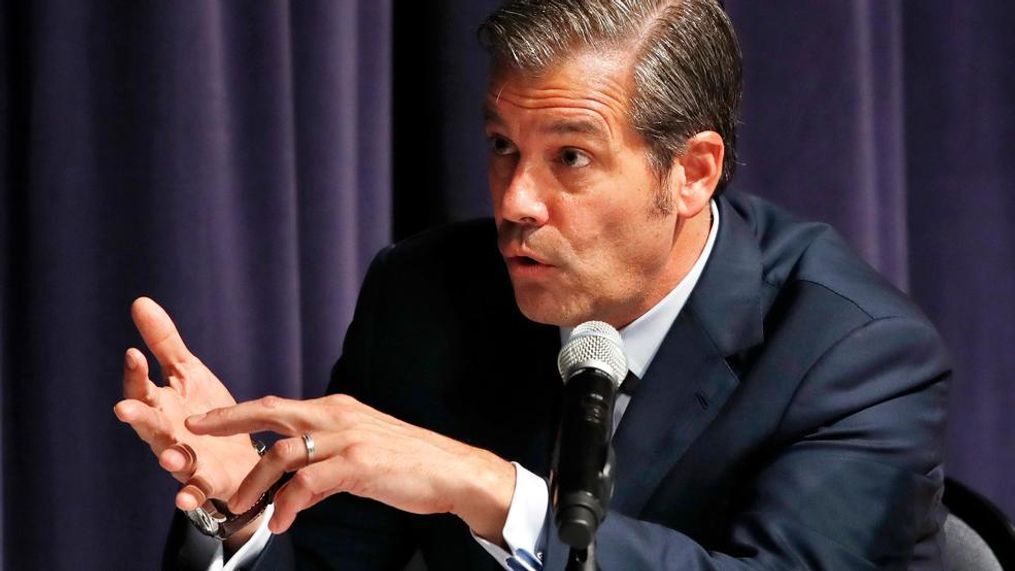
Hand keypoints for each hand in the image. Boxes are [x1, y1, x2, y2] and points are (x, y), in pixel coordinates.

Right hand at [113, 297, 260, 514]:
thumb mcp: (187, 372)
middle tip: (124, 410)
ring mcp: (186, 460)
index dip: (136, 373)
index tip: (133, 353)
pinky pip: (197, 491)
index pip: (143, 387)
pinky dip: (190, 496)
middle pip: (149, 425)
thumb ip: (164, 343)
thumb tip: (139, 301)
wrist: (236, 455)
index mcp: (162, 405)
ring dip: (170, 459)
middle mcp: (168, 433)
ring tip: (167, 457)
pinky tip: (184, 500)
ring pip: (173, 459)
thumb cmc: (205, 411)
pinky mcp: (208, 481)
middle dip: (138, 417)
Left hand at [186, 394, 516, 542]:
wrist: (452, 471)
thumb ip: (326, 459)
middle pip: (270, 413)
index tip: (204, 419)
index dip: (236, 412)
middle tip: (191, 434)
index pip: (277, 406)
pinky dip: (287, 504)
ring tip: (241, 507)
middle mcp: (337, 415)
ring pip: (282, 454)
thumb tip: (297, 482)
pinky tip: (281, 522)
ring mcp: (347, 438)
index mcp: (336, 408)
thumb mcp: (361, 451)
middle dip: (226, 422)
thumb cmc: (409, 463)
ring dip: (254, 483)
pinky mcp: (358, 464)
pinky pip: (308, 483)